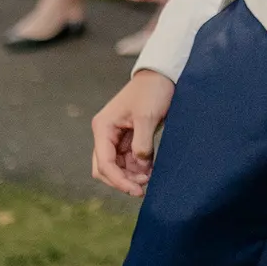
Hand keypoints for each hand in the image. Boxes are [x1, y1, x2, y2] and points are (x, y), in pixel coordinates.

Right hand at [92, 70, 174, 194]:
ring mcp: (116, 137)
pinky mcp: (129, 138)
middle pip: (105, 168)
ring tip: (150, 177)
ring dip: (131, 175)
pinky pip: (129, 160)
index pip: (104, 163)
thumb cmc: (152, 91)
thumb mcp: (147, 117)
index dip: (119, 180)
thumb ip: (142, 144)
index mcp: (103, 127)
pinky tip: (150, 170)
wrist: (163, 76)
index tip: (137, 190)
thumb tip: (140, 166)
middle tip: (143, 188)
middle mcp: (106, 134)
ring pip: (117, 166)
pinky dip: (138, 168)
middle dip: (122, 180)